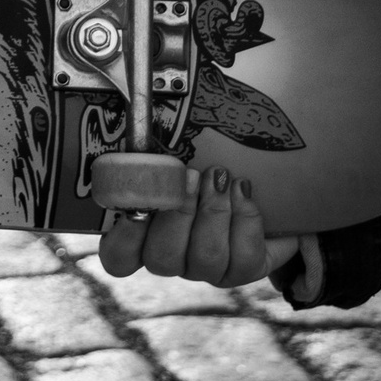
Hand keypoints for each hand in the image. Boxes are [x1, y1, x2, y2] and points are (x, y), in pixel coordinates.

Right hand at [97, 165, 297, 288]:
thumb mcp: (178, 151)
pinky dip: (245, 221)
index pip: (118, 256)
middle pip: (162, 257)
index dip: (123, 237)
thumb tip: (140, 109)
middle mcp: (170, 257)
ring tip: (220, 176)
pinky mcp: (241, 271)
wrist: (261, 182)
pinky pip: (242, 260)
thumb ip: (154, 145)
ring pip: (204, 259)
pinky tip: (243, 190)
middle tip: (189, 175)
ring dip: (213, 212)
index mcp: (142, 234)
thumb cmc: (203, 157)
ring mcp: (205, 269)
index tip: (135, 203)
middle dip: (178, 214)